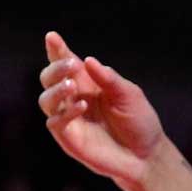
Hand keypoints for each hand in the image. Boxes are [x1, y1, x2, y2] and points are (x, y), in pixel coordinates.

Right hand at [37, 31, 165, 184]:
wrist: (145, 153)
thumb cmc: (138, 120)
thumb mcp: (129, 95)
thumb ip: (109, 79)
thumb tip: (88, 61)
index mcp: (88, 83)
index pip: (67, 63)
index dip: (57, 50)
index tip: (52, 37)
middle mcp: (74, 98)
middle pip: (49, 78)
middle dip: (56, 68)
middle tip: (71, 65)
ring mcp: (69, 118)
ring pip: (46, 100)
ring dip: (56, 89)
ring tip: (72, 85)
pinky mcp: (69, 138)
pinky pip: (55, 123)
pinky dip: (65, 112)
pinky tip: (81, 106)